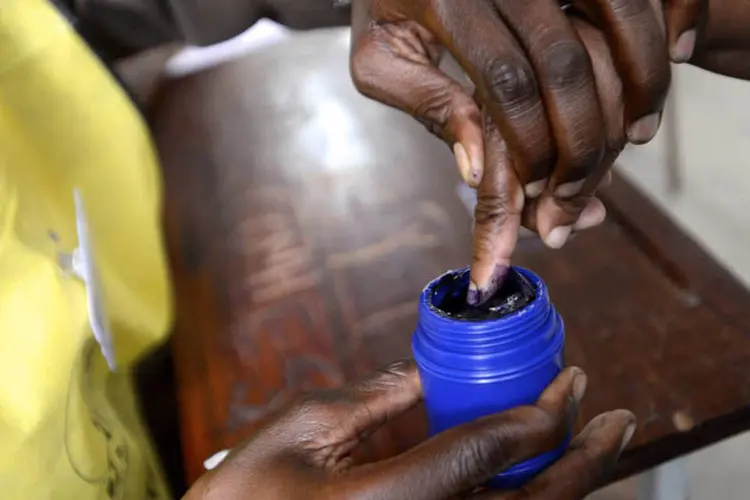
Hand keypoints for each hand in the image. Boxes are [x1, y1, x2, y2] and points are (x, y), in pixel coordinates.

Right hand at [184, 361, 634, 498]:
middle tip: (613, 419)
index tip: (566, 383)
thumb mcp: (300, 429)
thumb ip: (372, 399)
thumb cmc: (242, 497)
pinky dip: (524, 499)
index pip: (483, 453)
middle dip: (579, 461)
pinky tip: (536, 472)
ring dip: (565, 485)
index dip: (535, 417)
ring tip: (594, 443)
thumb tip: (421, 376)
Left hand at [350, 0, 669, 302]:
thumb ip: (424, 104)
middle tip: (574, 207)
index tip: (533, 206)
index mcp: (448, 4)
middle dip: (580, 148)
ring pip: (611, 33)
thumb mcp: (380, 57)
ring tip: (628, 151)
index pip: (507, 88)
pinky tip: (666, 80)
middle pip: (565, 71)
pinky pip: (632, 0)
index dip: (530, 153)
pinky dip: (657, 42)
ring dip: (632, 99)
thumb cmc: (389, 4)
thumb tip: (476, 169)